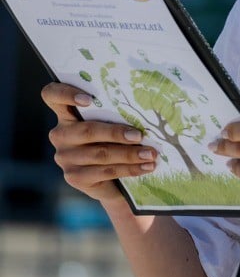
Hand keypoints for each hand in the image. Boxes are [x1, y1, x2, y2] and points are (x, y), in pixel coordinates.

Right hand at [41, 82, 157, 205]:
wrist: (114, 183)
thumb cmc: (115, 144)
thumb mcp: (112, 126)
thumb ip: (116, 116)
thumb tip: (143, 112)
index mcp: (66, 115)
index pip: (52, 96)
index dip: (65, 94)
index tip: (89, 99)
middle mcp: (60, 135)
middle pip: (87, 130)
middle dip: (116, 133)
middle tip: (140, 135)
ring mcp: (65, 158)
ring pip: (100, 153)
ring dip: (129, 154)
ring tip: (150, 153)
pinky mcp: (74, 178)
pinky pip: (106, 171)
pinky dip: (130, 169)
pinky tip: (147, 166)